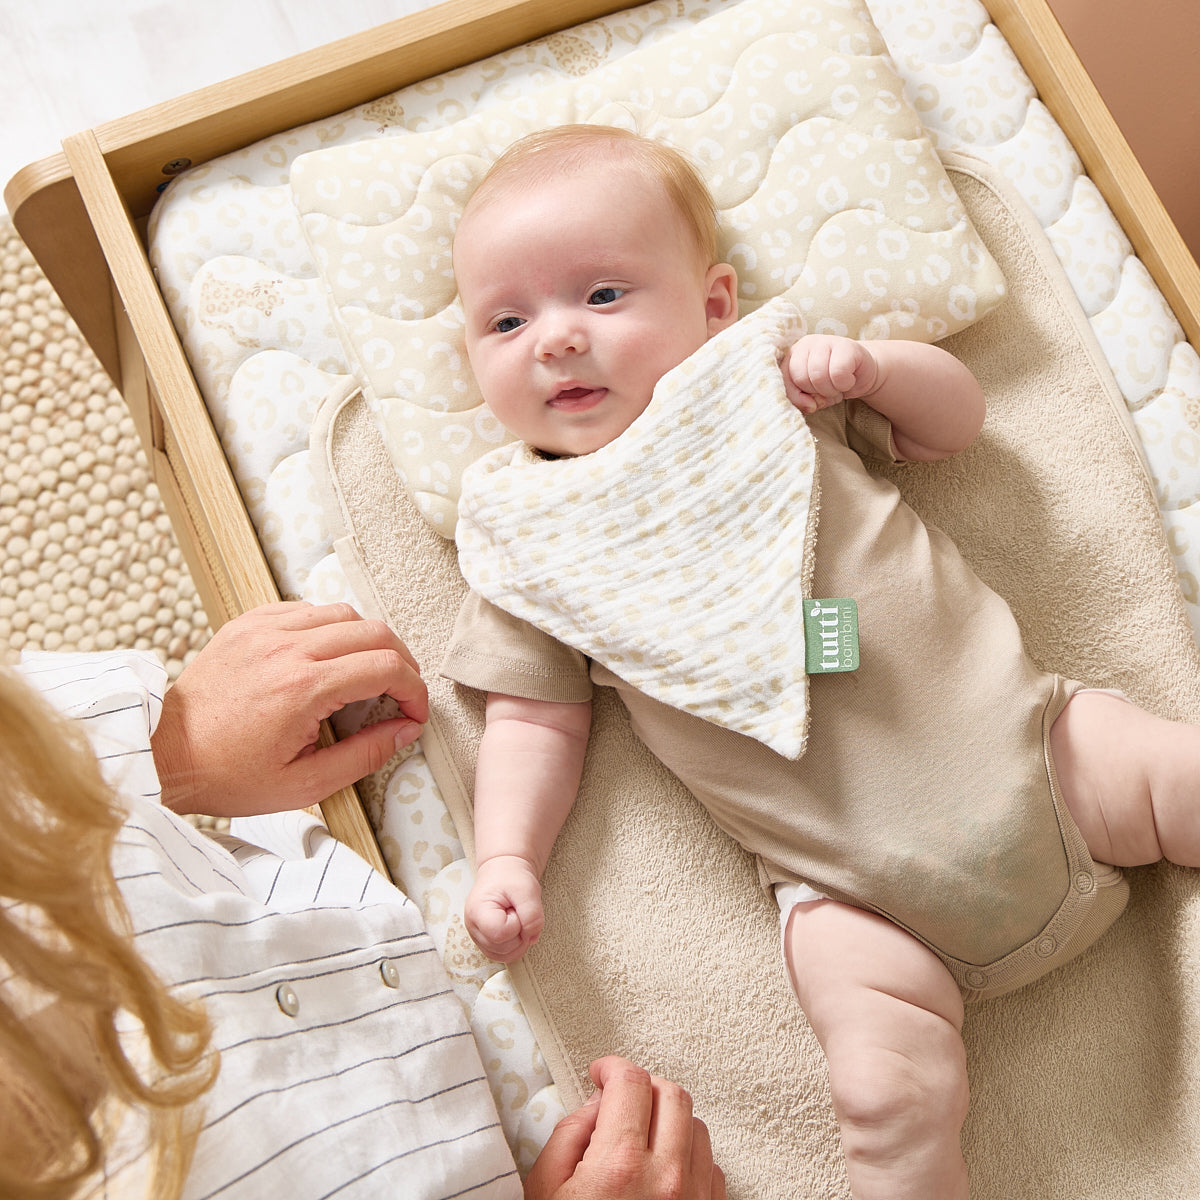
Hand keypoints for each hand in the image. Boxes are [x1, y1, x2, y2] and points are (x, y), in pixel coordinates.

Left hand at [151, 601, 427, 816]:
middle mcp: (286, 648)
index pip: (386, 666)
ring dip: (367, 641)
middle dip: (401, 662)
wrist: (164, 753)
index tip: (414, 713)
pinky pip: (307, 610)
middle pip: (375, 631)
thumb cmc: (227, 774)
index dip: (414, 690)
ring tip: (365, 675)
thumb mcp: (303, 784)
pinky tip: (326, 659)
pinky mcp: (249, 624)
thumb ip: (363, 756)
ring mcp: (265, 629)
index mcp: (303, 688)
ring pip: (344, 613)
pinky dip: (329, 629)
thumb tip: (405, 731)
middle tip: (400, 693)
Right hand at [465, 854, 543, 961]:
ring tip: (515, 918)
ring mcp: (478, 937)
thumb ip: (532, 915)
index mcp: (477, 910)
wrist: (503, 871)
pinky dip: (515, 945)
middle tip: (516, 911)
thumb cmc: (512, 877)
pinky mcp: (486, 942)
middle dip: (519, 932)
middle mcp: (473, 927)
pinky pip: (504, 956)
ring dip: (518, 940)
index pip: (500, 934)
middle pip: (502, 948)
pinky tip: (515, 928)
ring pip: (504, 956)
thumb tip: (531, 938)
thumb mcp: (527, 889)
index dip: (516, 924)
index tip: (515, 908)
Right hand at [524, 1057, 725, 1199]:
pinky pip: (712, 1167)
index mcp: (619, 1166)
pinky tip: (661, 1171)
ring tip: (641, 1138)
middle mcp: (665, 1179)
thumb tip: (597, 1106)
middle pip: (672, 1095)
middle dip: (643, 1088)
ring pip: (697, 1127)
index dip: (612, 1068)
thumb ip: (569, 1134)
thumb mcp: (544, 1191)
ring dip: (669, 1120)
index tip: (601, 1073)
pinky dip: (688, 1157)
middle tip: (620, 1100)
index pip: (632, 1082)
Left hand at [784, 334, 879, 413]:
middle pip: (801, 377)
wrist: (861, 373)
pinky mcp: (846, 345)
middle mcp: (806, 344)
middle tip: (827, 390)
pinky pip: (839, 373)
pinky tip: (849, 379)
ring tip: (838, 385)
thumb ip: (801, 400)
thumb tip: (809, 406)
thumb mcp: (811, 395)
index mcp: (792, 355)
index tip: (810, 401)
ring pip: (819, 375)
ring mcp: (826, 341)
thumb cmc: (831, 383)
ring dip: (831, 389)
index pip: (783, 379)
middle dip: (815, 392)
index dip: (797, 396)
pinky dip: (844, 384)